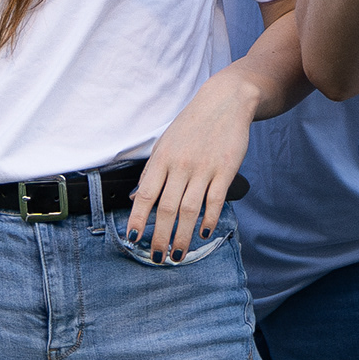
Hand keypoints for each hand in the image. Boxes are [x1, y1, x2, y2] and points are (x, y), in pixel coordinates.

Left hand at [128, 73, 254, 253]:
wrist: (225, 102)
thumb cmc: (191, 126)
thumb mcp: (164, 145)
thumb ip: (151, 173)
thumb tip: (134, 198)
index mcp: (161, 159)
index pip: (144, 195)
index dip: (138, 219)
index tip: (133, 239)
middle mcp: (180, 165)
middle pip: (167, 208)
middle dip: (160, 237)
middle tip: (158, 257)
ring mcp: (203, 168)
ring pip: (190, 209)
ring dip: (183, 235)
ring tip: (179, 254)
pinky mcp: (226, 170)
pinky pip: (215, 199)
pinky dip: (209, 218)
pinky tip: (204, 232)